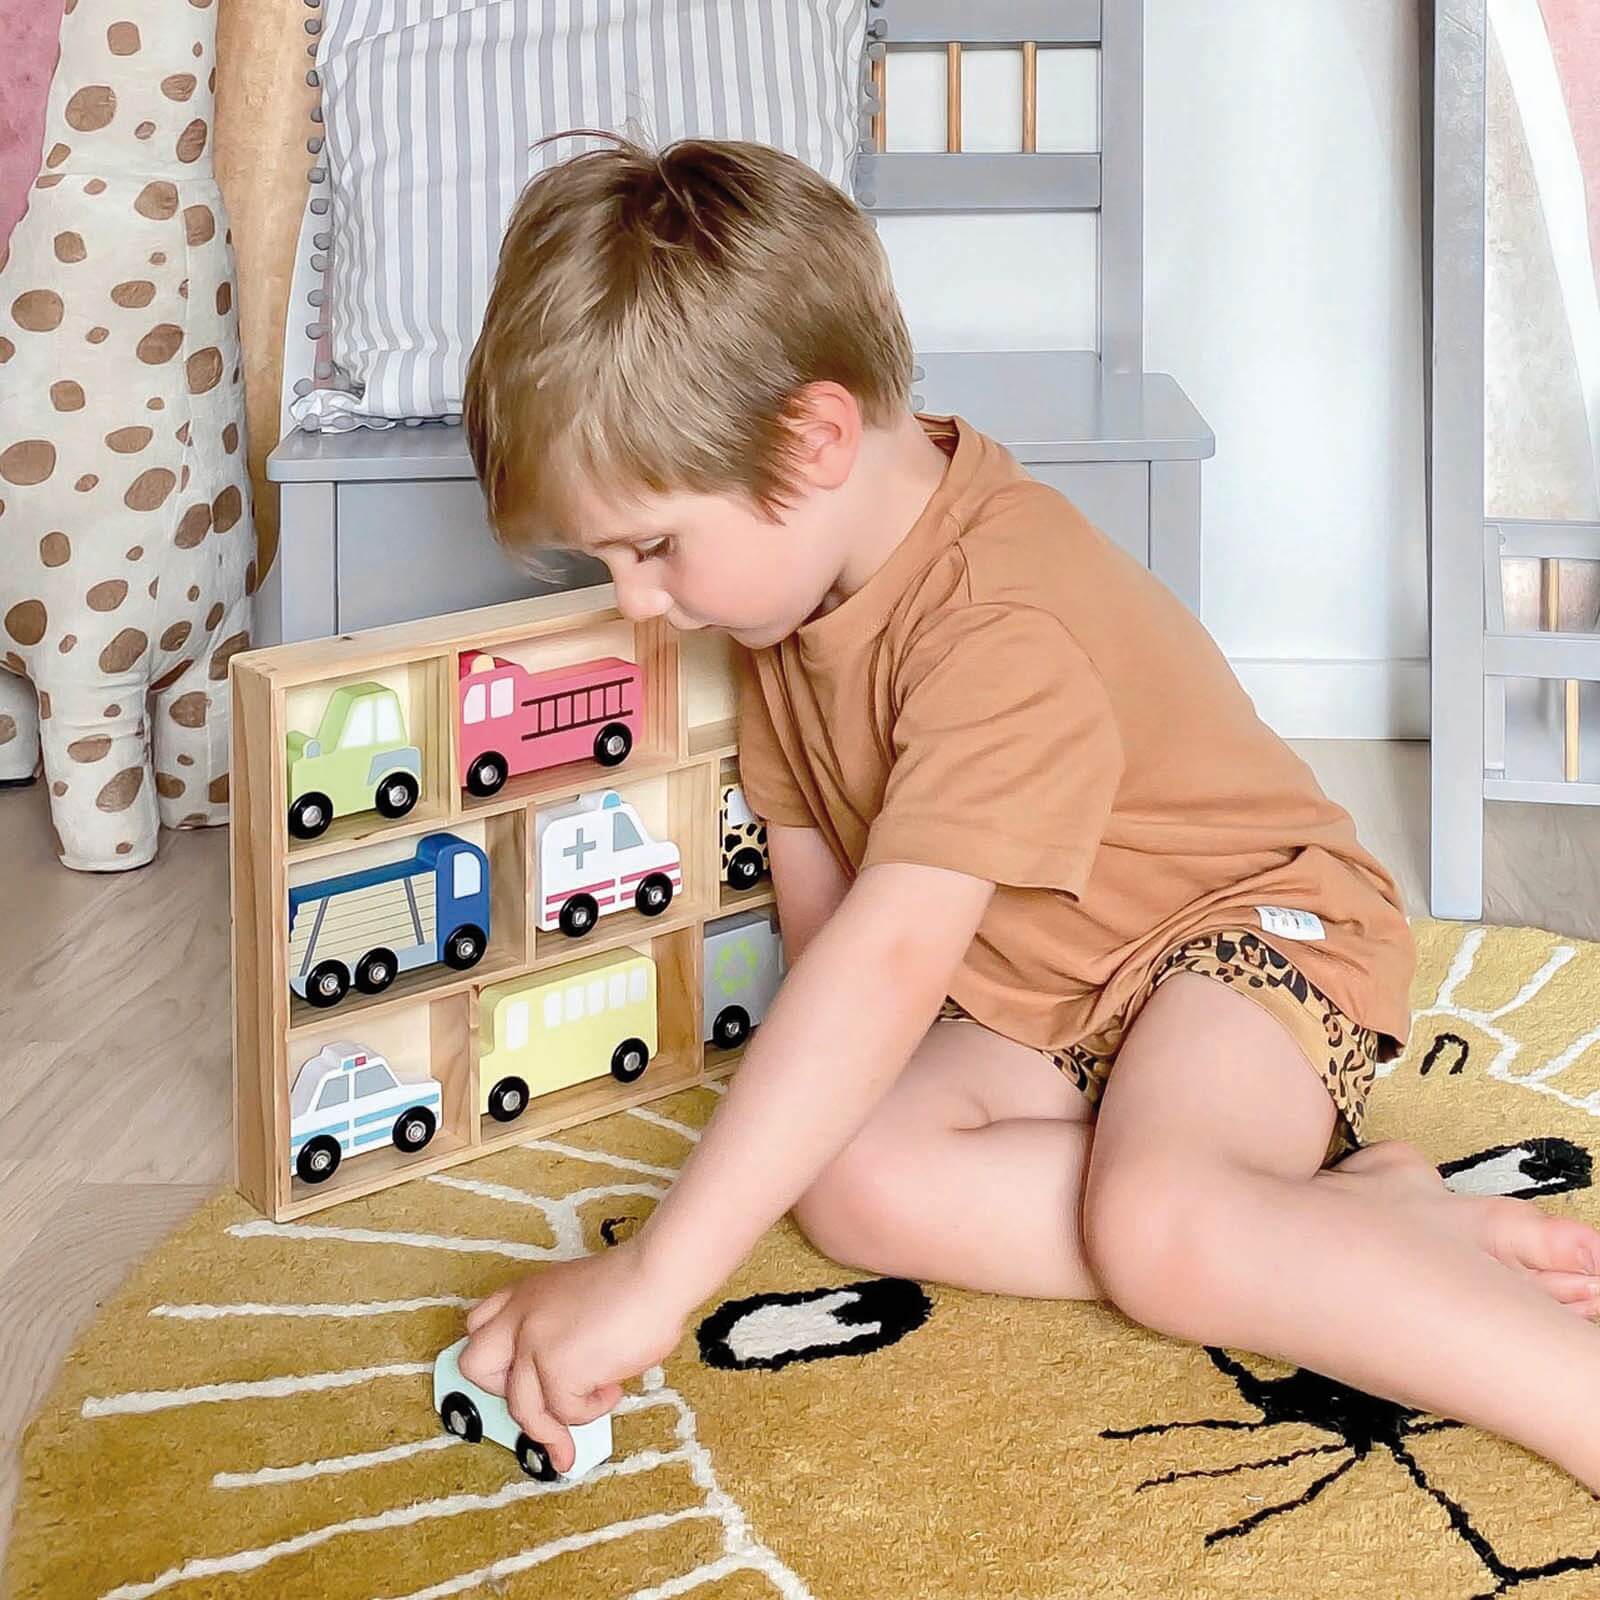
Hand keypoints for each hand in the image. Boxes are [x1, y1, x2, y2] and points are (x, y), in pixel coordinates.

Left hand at [457, 1243, 686, 1471]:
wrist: (656, 1275)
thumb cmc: (635, 1283)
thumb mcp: (578, 1295)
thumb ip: (559, 1327)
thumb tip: (571, 1373)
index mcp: (526, 1293)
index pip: (479, 1325)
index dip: (498, 1355)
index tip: (522, 1373)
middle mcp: (520, 1316)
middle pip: (475, 1365)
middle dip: (504, 1391)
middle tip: (541, 1396)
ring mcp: (533, 1344)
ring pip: (521, 1407)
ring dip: (556, 1421)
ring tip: (593, 1404)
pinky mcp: (556, 1370)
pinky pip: (566, 1413)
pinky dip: (592, 1410)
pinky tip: (613, 1386)